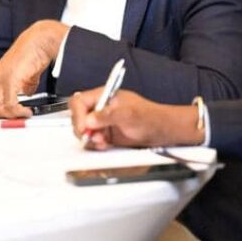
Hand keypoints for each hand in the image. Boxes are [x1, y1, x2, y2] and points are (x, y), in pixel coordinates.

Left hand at [0, 20, 67, 117]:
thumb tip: (27, 94)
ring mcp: (0, 79)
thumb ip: (22, 85)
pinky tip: (26, 111)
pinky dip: (18, 112)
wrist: (38, 42)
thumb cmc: (31, 53)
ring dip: (9, 116)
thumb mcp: (23, 73)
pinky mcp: (10, 81)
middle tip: (11, 116)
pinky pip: (9, 105)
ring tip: (21, 113)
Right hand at [69, 89, 202, 149]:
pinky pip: (93, 139)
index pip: (80, 102)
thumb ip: (107, 116)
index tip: (84, 127)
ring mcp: (103, 121)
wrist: (163, 132)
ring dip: (89, 137)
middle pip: (79, 116)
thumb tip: (90, 120)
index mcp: (104, 96)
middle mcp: (101, 108)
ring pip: (85, 129)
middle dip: (82, 128)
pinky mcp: (107, 134)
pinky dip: (95, 144)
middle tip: (89, 137)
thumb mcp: (128, 114)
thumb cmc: (150, 117)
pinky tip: (103, 145)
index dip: (78, 114)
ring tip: (100, 141)